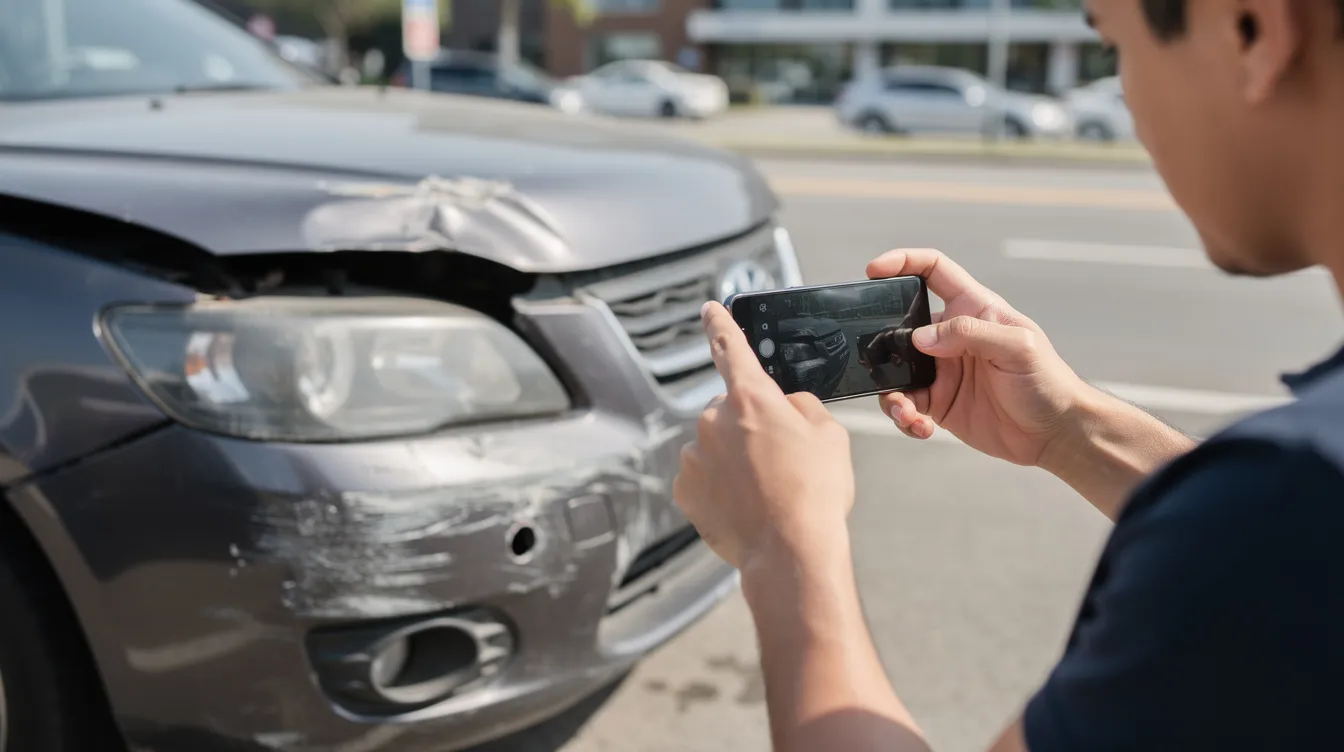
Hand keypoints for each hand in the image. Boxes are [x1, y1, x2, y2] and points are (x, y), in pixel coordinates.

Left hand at [673, 302, 855, 570]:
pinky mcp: (684, 488)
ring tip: (767, 490)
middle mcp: (713, 420)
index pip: (732, 348)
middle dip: (750, 427)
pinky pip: (703, 477)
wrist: (791, 552)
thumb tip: (783, 407)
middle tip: (781, 461)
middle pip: (731, 411)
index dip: (721, 325)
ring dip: (735, 459)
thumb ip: (801, 407)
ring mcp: (693, 455)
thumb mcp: (830, 435)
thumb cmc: (815, 492)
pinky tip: (746, 505)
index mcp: (751, 397)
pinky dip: (721, 487)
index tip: (709, 309)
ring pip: (716, 446)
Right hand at [868, 249, 1088, 467]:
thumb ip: (971, 333)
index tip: (874, 270)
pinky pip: (906, 405)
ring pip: (896, 372)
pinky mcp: (939, 403)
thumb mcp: (1019, 347)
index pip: (933, 271)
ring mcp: (942, 370)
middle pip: (900, 326)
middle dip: (881, 344)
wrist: (1056, 433)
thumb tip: (921, 337)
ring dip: (892, 393)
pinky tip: (920, 426)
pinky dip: (904, 417)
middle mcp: (952, 337)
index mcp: (973, 309)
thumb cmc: (1049, 382)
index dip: (903, 262)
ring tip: (906, 412)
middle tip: (878, 364)